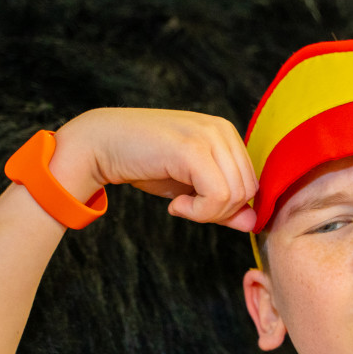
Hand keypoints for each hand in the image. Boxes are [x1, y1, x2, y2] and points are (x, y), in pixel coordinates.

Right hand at [54, 108, 257, 230]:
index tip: (196, 205)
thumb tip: (252, 224)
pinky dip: (198, 212)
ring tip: (180, 205)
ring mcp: (208, 136)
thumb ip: (222, 204)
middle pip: (247, 190)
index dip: (227, 206)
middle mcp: (221, 130)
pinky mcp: (193, 149)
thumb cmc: (145, 164)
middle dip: (219, 211)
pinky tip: (175, 205)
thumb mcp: (191, 187)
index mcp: (225, 133)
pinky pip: (217, 196)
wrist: (101, 144)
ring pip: (235, 196)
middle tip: (187, 207)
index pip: (250, 183)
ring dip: (207, 213)